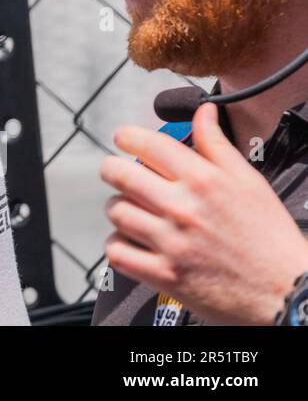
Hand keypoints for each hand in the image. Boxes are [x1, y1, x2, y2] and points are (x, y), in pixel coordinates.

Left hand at [99, 101, 307, 324]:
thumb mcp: (248, 181)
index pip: (148, 144)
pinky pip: (118, 252)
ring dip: (119, 207)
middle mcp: (183, 208)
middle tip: (118, 173)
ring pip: (116, 211)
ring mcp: (171, 243)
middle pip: (120, 174)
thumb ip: (217, 143)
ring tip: (133, 210)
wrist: (287, 290)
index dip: (127, 136)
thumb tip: (203, 111)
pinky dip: (118, 244)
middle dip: (113, 169)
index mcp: (204, 180)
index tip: (122, 139)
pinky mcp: (165, 275)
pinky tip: (131, 240)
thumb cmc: (269, 236)